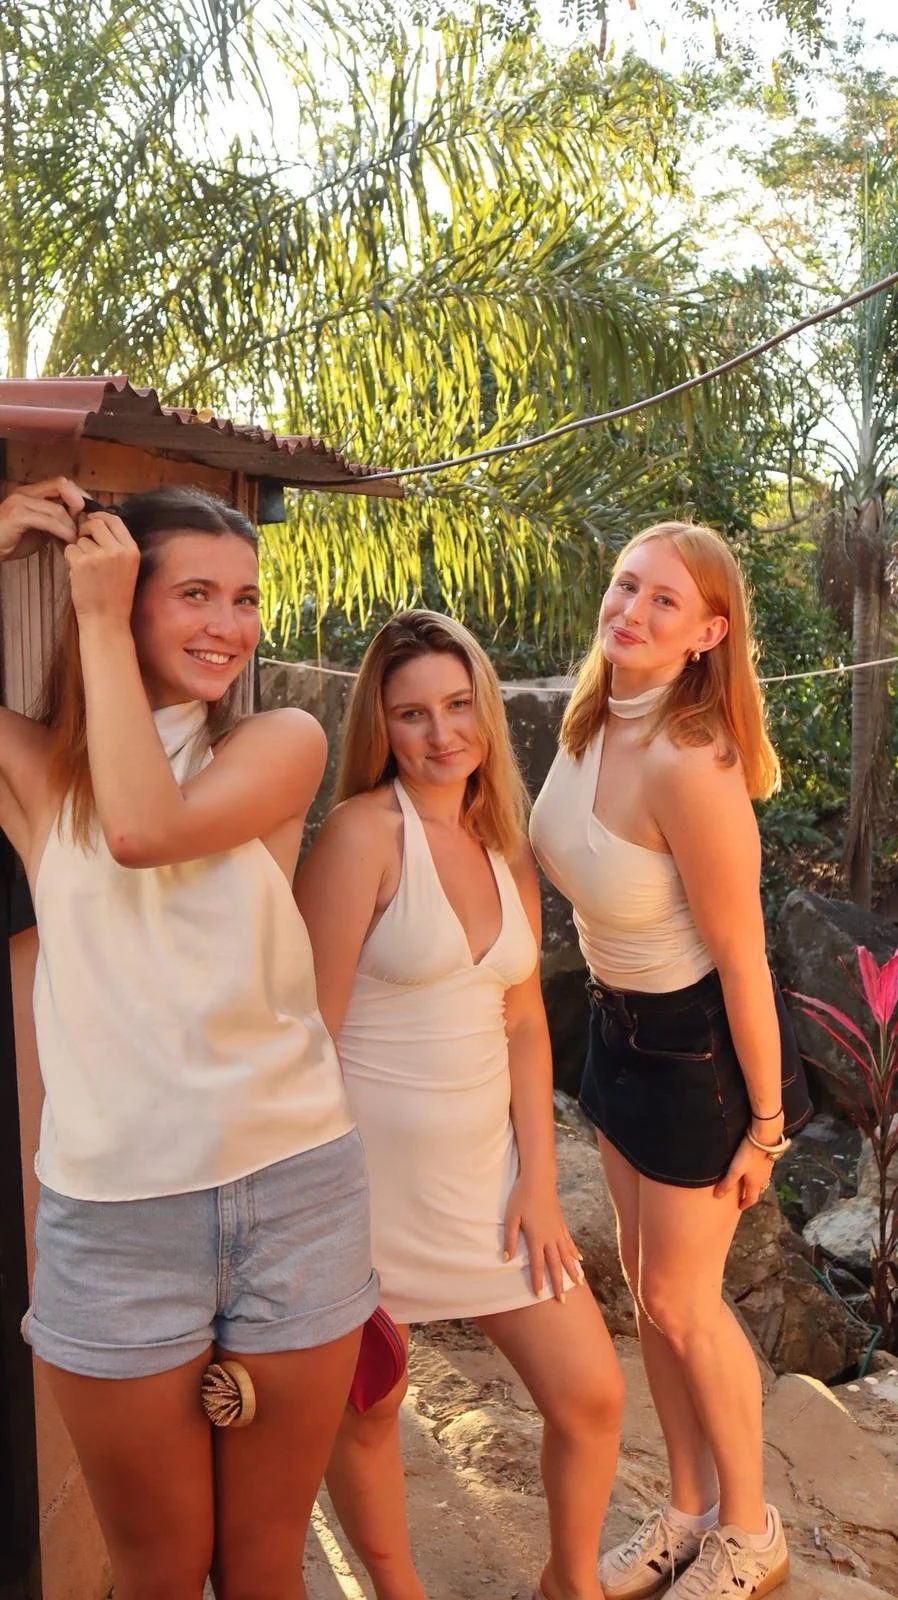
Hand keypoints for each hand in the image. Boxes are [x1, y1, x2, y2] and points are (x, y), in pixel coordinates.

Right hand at [0, 477, 83, 560]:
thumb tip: (78, 521)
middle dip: (79, 502)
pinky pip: (48, 521)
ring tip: (75, 538)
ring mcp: (20, 502)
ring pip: (57, 508)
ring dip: (71, 525)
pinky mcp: (18, 515)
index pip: (62, 482)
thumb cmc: (12, 540)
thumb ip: (56, 520)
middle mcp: (26, 492)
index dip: (79, 494)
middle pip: (62, 484)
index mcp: (32, 492)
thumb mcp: (39, 527)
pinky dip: (62, 531)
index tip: (90, 511)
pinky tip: (67, 540)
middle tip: (86, 521)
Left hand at [64, 509, 139, 622]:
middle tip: (82, 540)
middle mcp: (117, 550)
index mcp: (131, 550)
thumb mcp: (127, 567)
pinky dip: (70, 560)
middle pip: (96, 523)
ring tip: (86, 570)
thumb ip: (117, 545)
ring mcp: (99, 556)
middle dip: (85, 529)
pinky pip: (69, 549)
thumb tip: (96, 522)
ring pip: (80, 539)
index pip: (115, 519)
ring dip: (78, 550)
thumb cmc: (115, 596)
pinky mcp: (82, 563)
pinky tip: (79, 574)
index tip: (92, 520)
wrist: (107, 620)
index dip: (100, 516)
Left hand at [503, 1177, 585, 1299]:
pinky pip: (570, 1242)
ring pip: (567, 1255)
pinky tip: (580, 1260)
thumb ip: (509, 1239)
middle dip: (560, 1283)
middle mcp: (550, 1237)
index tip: (539, 1295)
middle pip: (556, 1264)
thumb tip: (506, 1259)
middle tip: (563, 1301)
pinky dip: (574, 1252)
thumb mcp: (511, 1218)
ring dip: (572, 1271)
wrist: (539, 1180)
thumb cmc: (521, 1197)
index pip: (537, 1264)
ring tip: (579, 1284)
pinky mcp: (561, 1224)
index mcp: (536, 1238)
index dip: (538, 1280)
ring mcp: (558, 1231)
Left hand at [714, 1135, 775, 1209]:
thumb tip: (717, 1196)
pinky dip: (757, 1173)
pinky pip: (762, 1170)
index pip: (752, 1199)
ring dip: (754, 1183)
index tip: (740, 1207)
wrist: (765, 1137)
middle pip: (758, 1190)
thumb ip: (727, 1183)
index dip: (745, 1204)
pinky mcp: (768, 1158)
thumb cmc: (749, 1154)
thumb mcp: (735, 1169)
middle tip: (743, 1196)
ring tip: (746, 1181)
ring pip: (761, 1180)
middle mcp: (763, 1178)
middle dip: (750, 1194)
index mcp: (755, 1183)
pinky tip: (752, 1166)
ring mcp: (767, 1168)